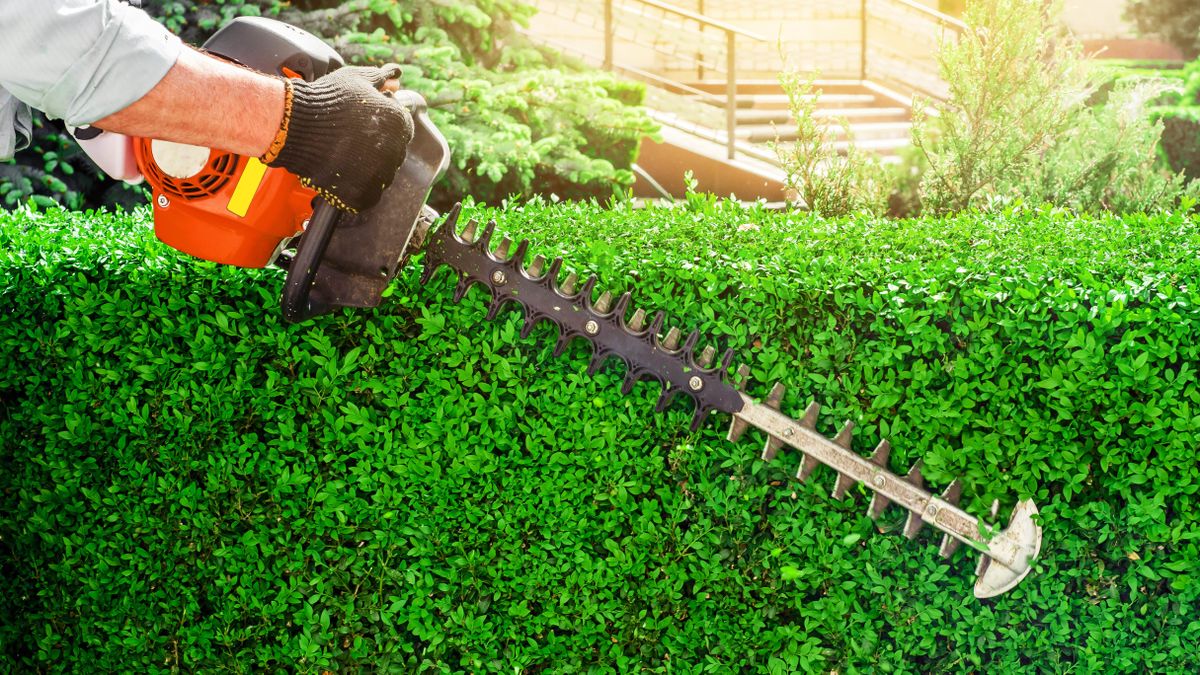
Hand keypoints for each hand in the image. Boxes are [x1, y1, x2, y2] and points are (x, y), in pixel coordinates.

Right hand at [263, 64, 413, 212]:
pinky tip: (340, 172)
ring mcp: (379, 176)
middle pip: (392, 153)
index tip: (362, 125)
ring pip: (380, 175)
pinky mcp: (362, 195)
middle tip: (349, 139)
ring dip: (365, 167)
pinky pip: (366, 195)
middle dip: (375, 147)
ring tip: (341, 154)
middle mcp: (395, 152)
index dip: (381, 126)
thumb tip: (396, 75)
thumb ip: (381, 78)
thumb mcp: (356, 79)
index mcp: (399, 124)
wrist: (294, 125)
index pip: (402, 129)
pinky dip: (355, 187)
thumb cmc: (325, 100)